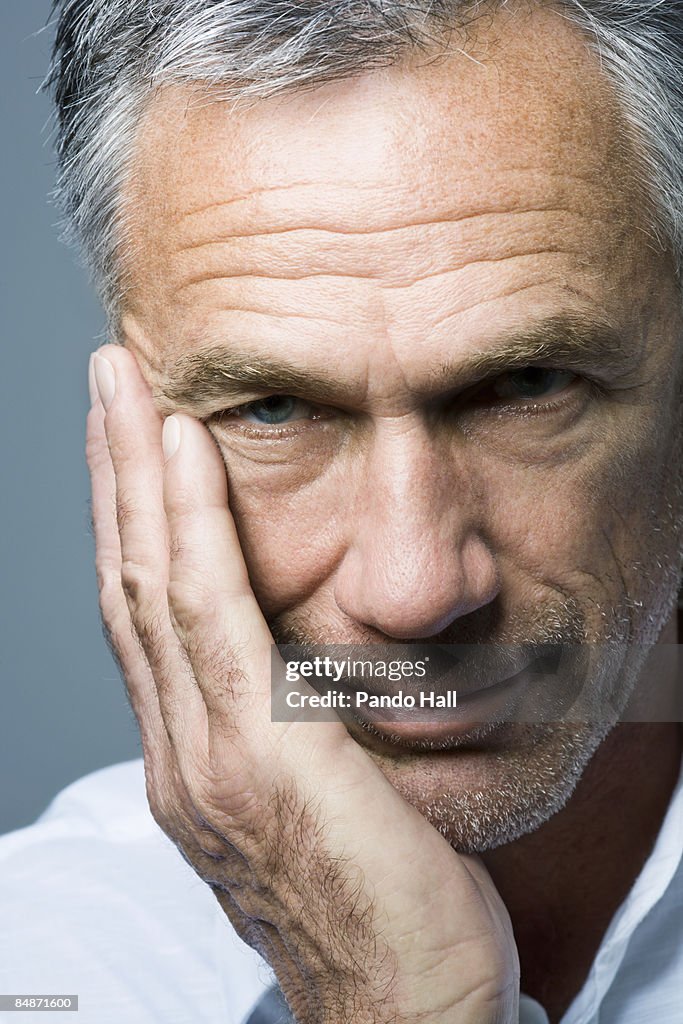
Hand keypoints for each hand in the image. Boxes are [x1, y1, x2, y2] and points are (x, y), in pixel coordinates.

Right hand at [87, 344, 519, 1023]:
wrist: (407, 1008)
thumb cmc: (382, 907)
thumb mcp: (320, 804)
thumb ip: (289, 732)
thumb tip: (303, 667)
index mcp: (193, 761)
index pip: (147, 616)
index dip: (130, 520)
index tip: (133, 439)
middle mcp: (180, 753)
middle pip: (129, 584)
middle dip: (114, 474)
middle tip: (108, 381)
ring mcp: (206, 756)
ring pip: (151, 584)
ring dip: (135, 475)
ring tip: (127, 387)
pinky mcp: (257, 757)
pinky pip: (211, 616)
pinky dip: (191, 526)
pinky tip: (184, 453)